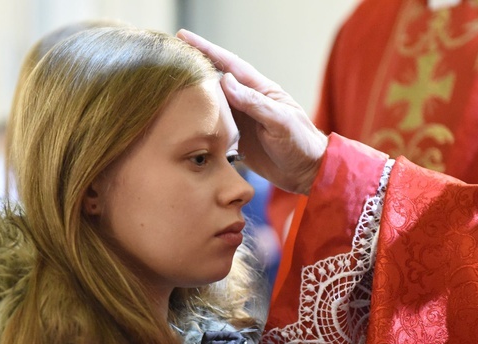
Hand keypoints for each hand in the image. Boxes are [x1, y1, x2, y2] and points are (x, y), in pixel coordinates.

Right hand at [177, 29, 327, 194]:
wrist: (308, 173)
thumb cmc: (301, 143)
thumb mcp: (280, 121)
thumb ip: (254, 102)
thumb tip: (225, 80)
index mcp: (260, 90)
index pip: (229, 65)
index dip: (207, 50)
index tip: (183, 37)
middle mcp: (248, 102)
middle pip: (216, 80)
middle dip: (195, 67)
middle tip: (170, 57)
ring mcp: (242, 121)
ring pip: (213, 103)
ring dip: (194, 94)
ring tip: (170, 85)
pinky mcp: (237, 140)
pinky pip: (214, 127)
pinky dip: (199, 122)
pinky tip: (183, 119)